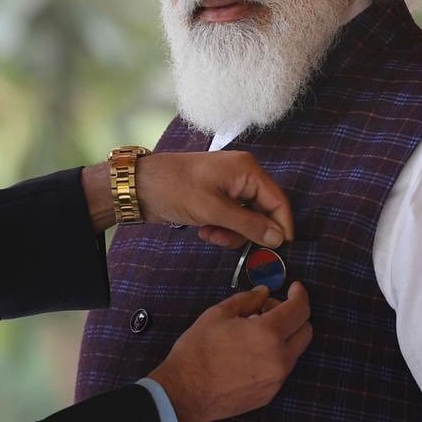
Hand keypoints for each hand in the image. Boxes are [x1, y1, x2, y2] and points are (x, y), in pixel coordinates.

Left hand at [83, 151, 292, 248]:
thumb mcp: (213, 210)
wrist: (140, 187)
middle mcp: (242, 175)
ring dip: (231, 232)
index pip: (278, 201)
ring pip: (246, 219)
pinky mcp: (216, 198)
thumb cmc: (176, 190)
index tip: (279, 250)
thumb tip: (278, 238)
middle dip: (246, 231)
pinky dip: (221, 228)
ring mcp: (228, 186)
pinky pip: (231, 218)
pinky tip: (203, 229)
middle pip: (262, 211)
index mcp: (247, 170)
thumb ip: (248, 225)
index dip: (281, 226)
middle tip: (225, 240)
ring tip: (209, 233)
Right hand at [147, 283, 311, 421]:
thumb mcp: (218, 314)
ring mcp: (277, 379)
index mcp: (268, 333)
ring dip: (284, 337)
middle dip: (294, 316)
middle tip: (267, 311)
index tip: (294, 288)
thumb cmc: (197, 350)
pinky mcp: (270, 394)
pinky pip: (281, 369)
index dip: (300, 294)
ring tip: (253, 334)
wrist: (185, 392)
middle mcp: (280, 358)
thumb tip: (264, 293)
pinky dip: (274, 355)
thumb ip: (247, 300)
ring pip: (294, 351)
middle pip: (306, 331)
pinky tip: (249, 354)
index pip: (299, 310)